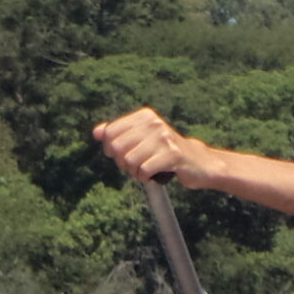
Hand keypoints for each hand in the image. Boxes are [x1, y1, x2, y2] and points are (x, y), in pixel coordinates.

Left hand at [93, 108, 225, 188]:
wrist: (197, 162)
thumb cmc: (164, 152)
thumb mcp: (141, 138)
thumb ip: (118, 134)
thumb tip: (96, 132)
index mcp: (145, 116)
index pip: (110, 132)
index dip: (110, 149)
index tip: (121, 155)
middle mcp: (154, 123)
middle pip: (117, 147)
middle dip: (121, 162)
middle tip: (133, 166)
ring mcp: (164, 138)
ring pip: (129, 160)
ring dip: (133, 172)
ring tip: (143, 171)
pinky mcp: (172, 155)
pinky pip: (143, 170)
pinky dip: (143, 178)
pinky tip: (151, 176)